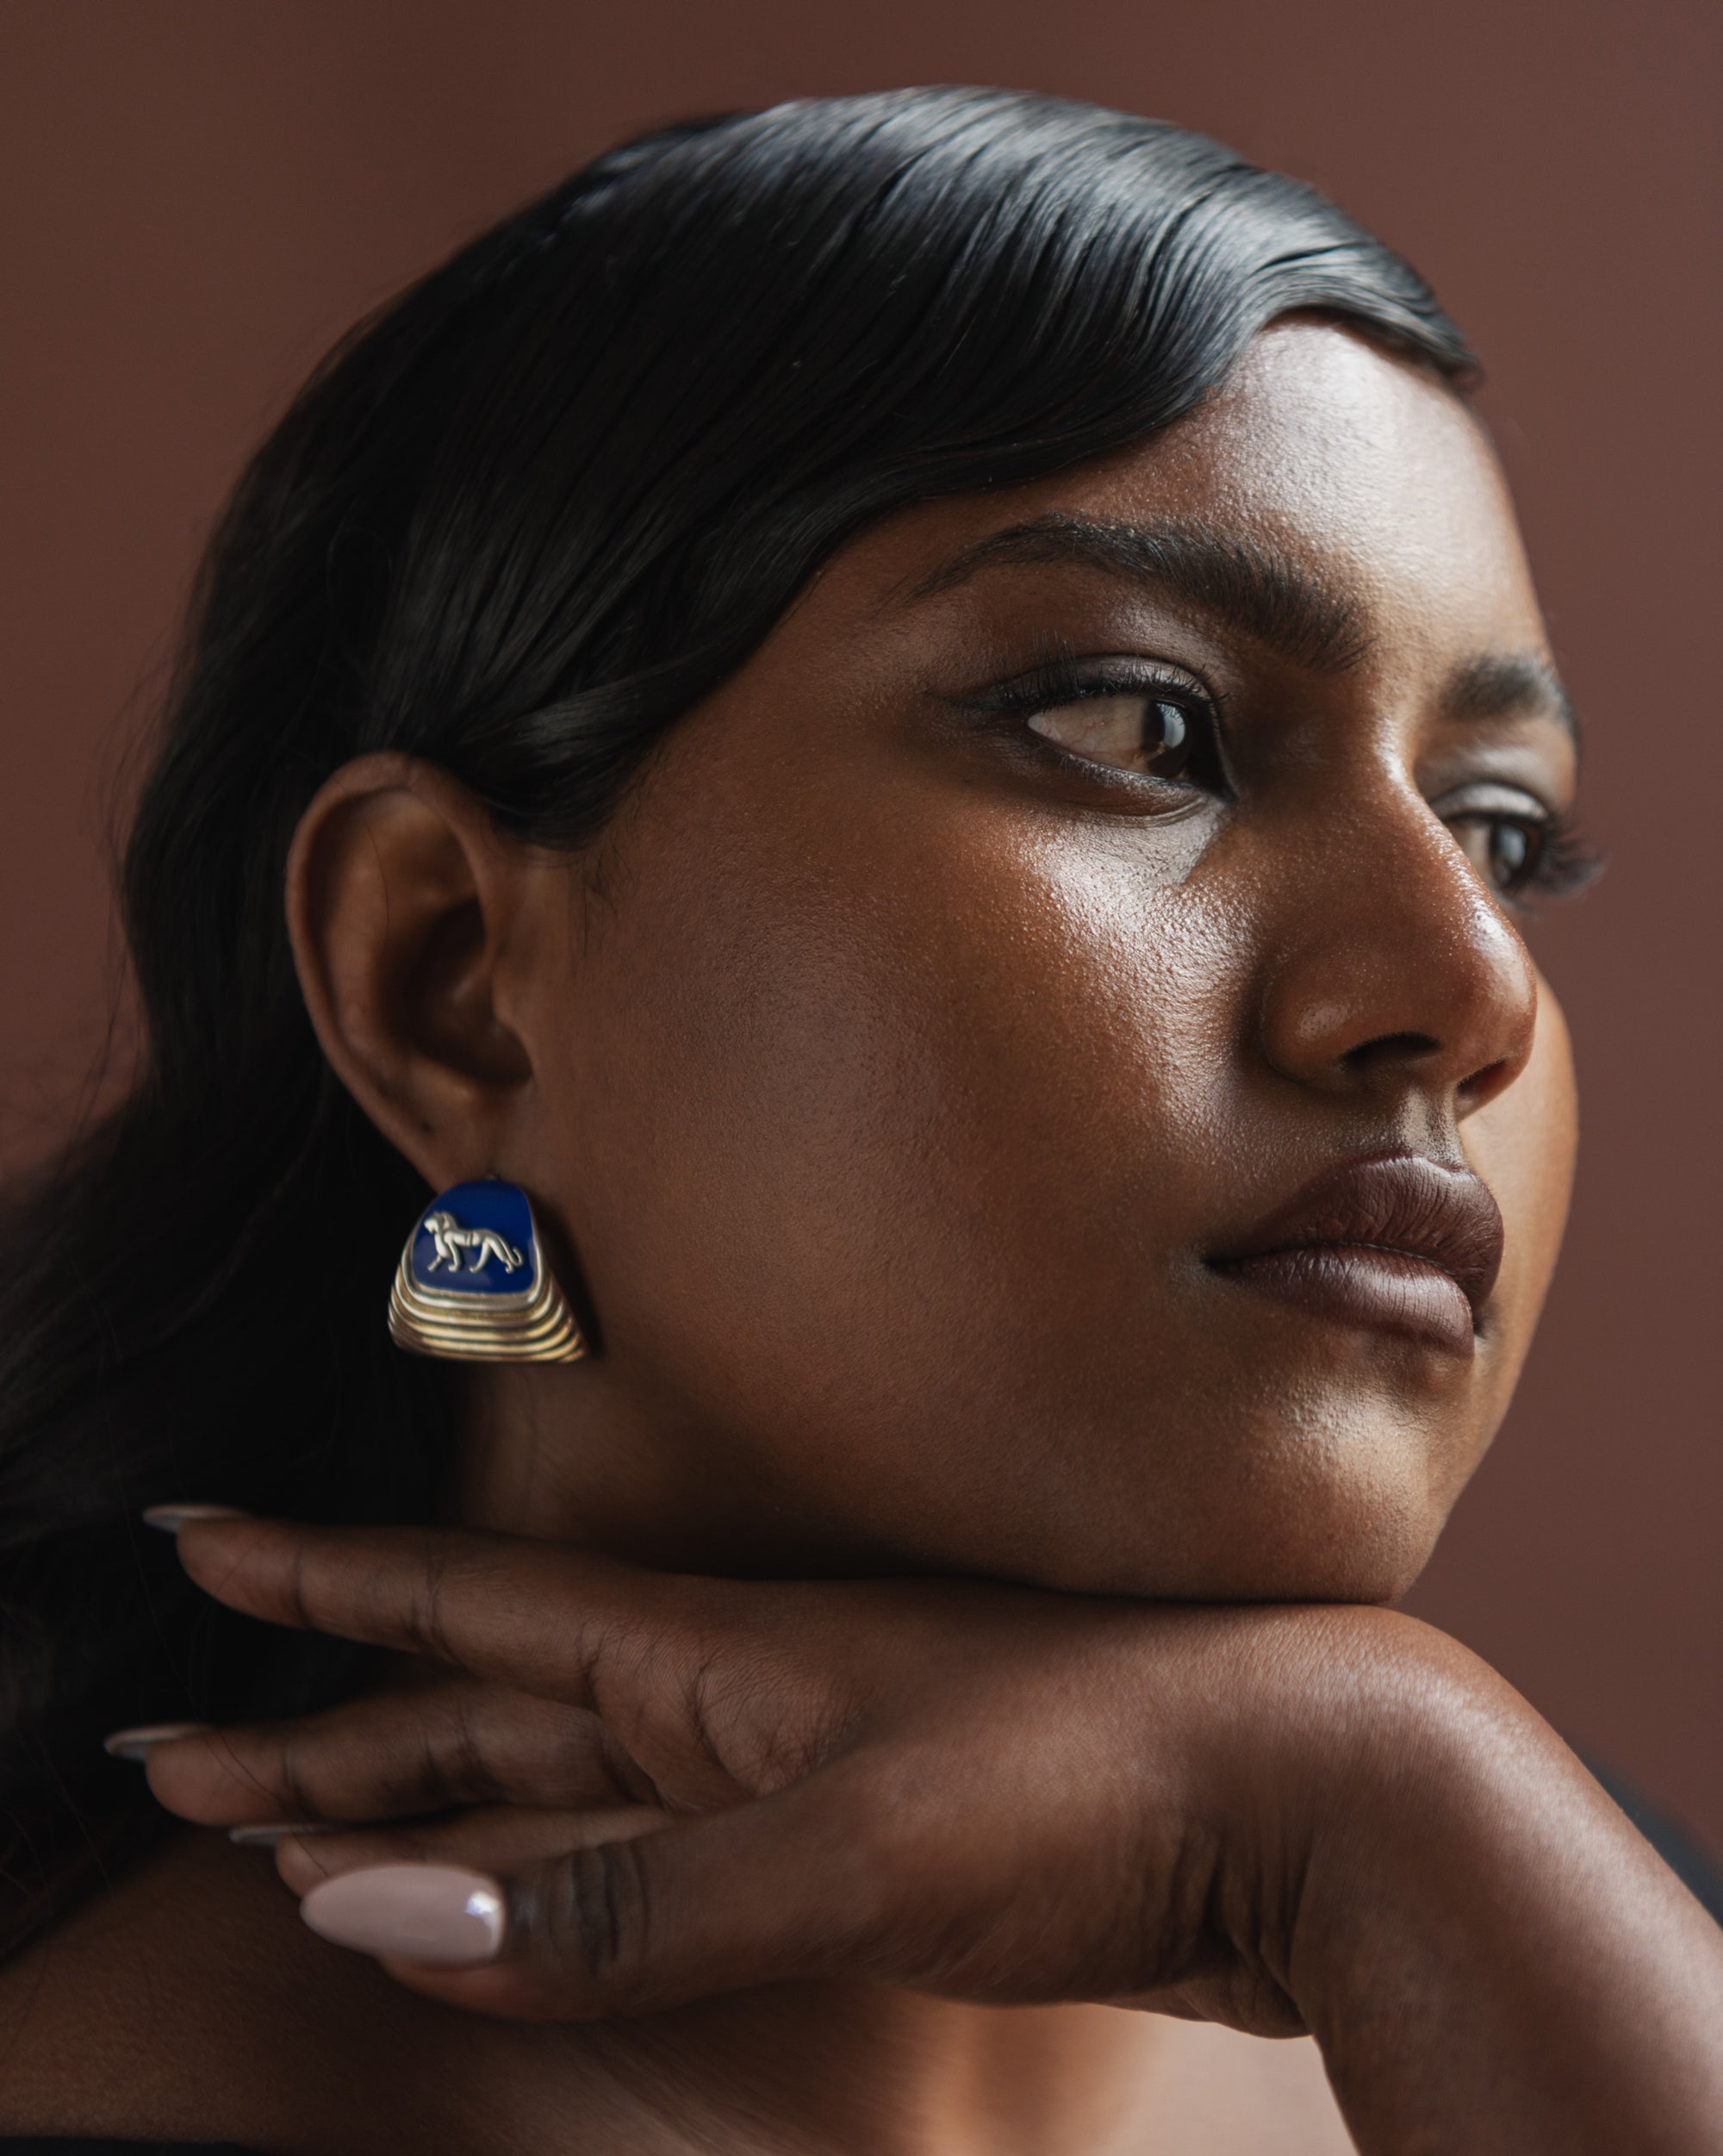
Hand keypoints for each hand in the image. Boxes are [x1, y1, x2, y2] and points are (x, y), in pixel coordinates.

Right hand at [137, 1515, 1722, 2154]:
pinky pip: (649, 1851)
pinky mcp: (853, 1837)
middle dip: (329, 1731)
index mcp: (712, 1649)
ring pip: (559, 1778)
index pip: (464, 1602)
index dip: (322, 1581)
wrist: (1305, 1790)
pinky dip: (558, 1874)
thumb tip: (375, 1918)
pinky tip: (522, 1903)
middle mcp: (731, 1685)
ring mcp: (791, 1759)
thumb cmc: (1089, 1777)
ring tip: (302, 1829)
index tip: (198, 1538)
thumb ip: (623, 1900)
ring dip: (428, 1803)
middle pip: (484, 1701)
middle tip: (182, 1758)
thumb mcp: (848, 1847)